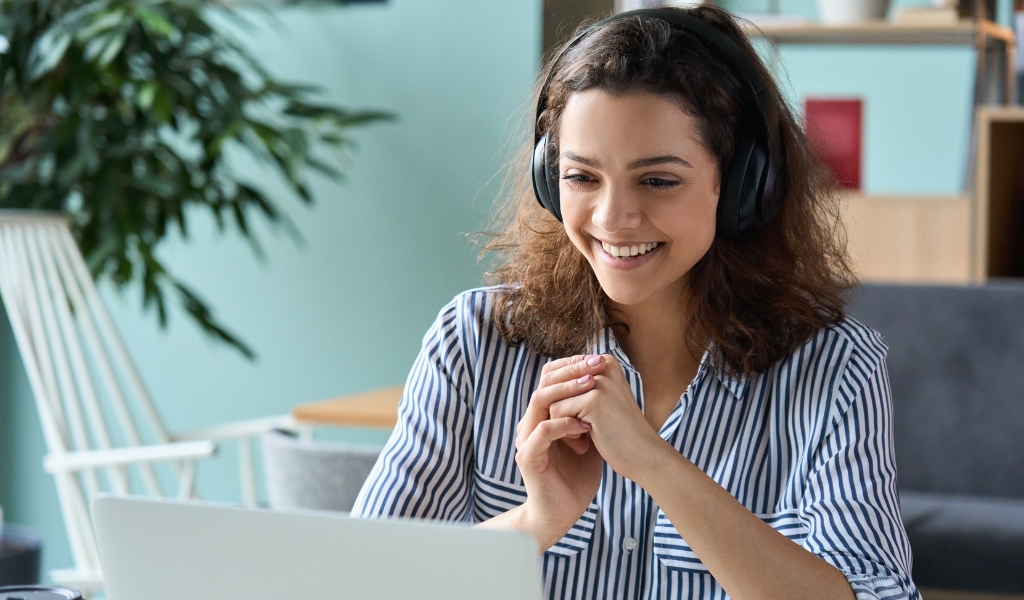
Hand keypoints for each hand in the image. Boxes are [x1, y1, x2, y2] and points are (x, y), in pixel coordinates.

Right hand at [514, 355, 606, 549]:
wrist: (562, 511)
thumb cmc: (576, 476)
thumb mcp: (589, 437)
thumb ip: (591, 412)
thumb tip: (611, 385)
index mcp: (543, 415)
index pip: (551, 378)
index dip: (573, 365)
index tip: (599, 359)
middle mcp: (531, 422)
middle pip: (544, 382)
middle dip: (571, 370)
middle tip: (596, 365)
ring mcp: (526, 438)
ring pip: (539, 401)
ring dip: (566, 391)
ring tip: (590, 387)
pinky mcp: (528, 456)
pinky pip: (542, 431)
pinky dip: (564, 424)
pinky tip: (585, 427)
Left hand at [548, 354, 665, 481]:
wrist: (643, 456)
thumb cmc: (620, 432)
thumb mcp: (600, 401)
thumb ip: (577, 385)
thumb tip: (544, 376)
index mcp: (605, 361)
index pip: (561, 373)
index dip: (562, 400)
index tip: (581, 419)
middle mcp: (603, 365)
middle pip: (555, 386)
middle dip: (560, 411)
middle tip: (578, 432)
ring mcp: (599, 381)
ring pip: (553, 399)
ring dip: (561, 423)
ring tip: (582, 436)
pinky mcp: (594, 400)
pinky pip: (557, 412)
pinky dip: (566, 432)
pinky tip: (584, 443)